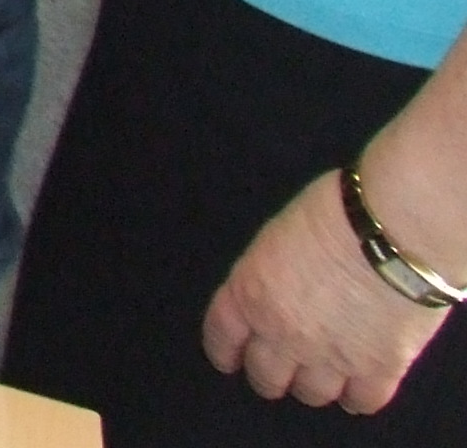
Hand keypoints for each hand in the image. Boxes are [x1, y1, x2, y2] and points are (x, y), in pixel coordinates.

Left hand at [204, 171, 448, 412]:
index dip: (224, 352)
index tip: (229, 359)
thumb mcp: (278, 236)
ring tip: (323, 374)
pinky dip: (359, 396)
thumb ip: (271, 274)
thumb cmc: (336, 213)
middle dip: (270, 374)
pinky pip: (362, 401)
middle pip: (265, 376)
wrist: (392, 230)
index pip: (221, 336)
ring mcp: (330, 355)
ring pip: (312, 394)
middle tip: (281, 369)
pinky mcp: (377, 368)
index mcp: (250, 292)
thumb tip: (281, 287)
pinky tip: (360, 385)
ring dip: (315, 385)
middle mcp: (283, 332)